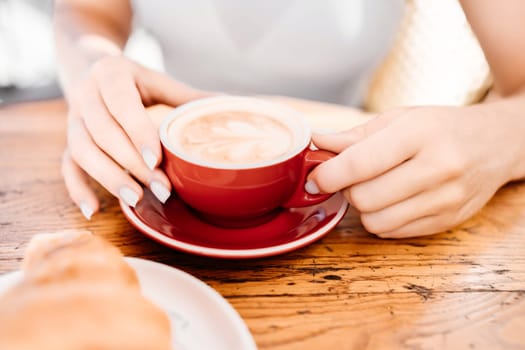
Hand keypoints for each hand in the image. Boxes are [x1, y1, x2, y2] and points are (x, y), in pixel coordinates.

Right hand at [61, 55, 208, 219]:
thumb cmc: (136, 81)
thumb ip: (190, 97)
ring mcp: (72, 119)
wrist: (94, 69)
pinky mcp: (68, 140)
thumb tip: (233, 107)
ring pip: (83, 151)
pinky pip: (67, 166)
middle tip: (161, 189)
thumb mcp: (161, 81)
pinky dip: (78, 189)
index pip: (121, 104)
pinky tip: (94, 210)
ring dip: (109, 178)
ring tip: (136, 199)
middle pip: (103, 133)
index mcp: (110, 73)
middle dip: (132, 165)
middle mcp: (85, 94)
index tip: (157, 159)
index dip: (138, 133)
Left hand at [307, 105, 523, 237]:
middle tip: (351, 176)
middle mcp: (439, 167)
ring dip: (363, 207)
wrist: (495, 143)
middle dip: (346, 189)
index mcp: (421, 133)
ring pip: (376, 221)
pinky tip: (392, 200)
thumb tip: (317, 143)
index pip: (360, 163)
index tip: (314, 177)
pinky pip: (393, 232)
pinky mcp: (448, 221)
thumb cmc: (441, 127)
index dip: (327, 174)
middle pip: (364, 197)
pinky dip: (381, 219)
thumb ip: (356, 135)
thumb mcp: (400, 118)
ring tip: (373, 187)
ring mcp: (446, 199)